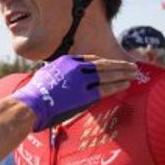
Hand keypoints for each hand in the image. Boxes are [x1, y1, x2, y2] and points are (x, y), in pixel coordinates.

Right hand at [12, 55, 135, 130]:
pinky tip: (127, 84)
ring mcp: (81, 80)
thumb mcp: (46, 76)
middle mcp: (75, 67)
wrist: (30, 105)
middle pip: (103, 64)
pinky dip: (117, 85)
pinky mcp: (84, 94)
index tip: (113, 63)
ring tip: (134, 73)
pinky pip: (105, 88)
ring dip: (123, 73)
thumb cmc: (34, 95)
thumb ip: (58, 75)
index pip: (90, 59)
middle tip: (132, 65)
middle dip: (119, 64)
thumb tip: (62, 80)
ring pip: (107, 74)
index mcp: (66, 61)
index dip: (104, 62)